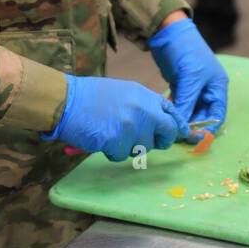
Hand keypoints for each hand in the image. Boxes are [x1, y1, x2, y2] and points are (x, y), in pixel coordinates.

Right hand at [42, 74, 188, 161]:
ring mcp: (132, 127)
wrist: (66, 100)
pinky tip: (101, 138)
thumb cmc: (90, 95)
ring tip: (110, 133)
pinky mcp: (118, 142)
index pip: (171, 111)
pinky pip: (121, 156)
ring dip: (129, 147)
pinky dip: (111, 151)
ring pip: (143, 148)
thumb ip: (142, 106)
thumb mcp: (122, 91)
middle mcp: (143, 110)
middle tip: (147, 142)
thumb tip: (156, 124)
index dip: (177, 125)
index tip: (182, 134)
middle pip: (167, 132)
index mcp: (144, 95)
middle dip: (161, 141)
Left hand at [148, 17, 227, 130]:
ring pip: (190, 111)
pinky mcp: (180, 86)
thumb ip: (187, 102)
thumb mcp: (190, 77)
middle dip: (192, 125)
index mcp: (217, 87)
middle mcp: (207, 90)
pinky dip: (174, 111)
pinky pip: (180, 105)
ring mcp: (193, 88)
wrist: (168, 32)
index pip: (217, 115)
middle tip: (177, 134)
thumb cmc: (186, 51)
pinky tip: (166, 116)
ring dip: (182, 120)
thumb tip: (183, 127)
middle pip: (202, 115)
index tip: (193, 138)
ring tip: (170, 127)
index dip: (207, 128)